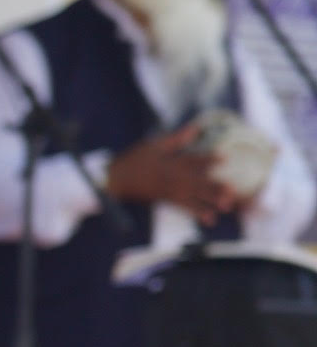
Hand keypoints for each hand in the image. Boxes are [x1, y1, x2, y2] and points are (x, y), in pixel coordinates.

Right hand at [105, 125, 239, 220]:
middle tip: (231, 191)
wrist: (115, 179)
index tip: (225, 158)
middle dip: (213, 187)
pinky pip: (183, 207)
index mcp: (169, 162)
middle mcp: (172, 178)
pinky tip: (209, 218)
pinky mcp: (166, 199)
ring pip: (193, 196)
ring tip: (226, 205)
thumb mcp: (153, 145)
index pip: (191, 160)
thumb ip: (175, 139)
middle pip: (196, 182)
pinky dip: (196, 212)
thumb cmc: (135, 160)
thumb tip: (195, 128)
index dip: (208, 159)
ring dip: (209, 201)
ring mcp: (169, 190)